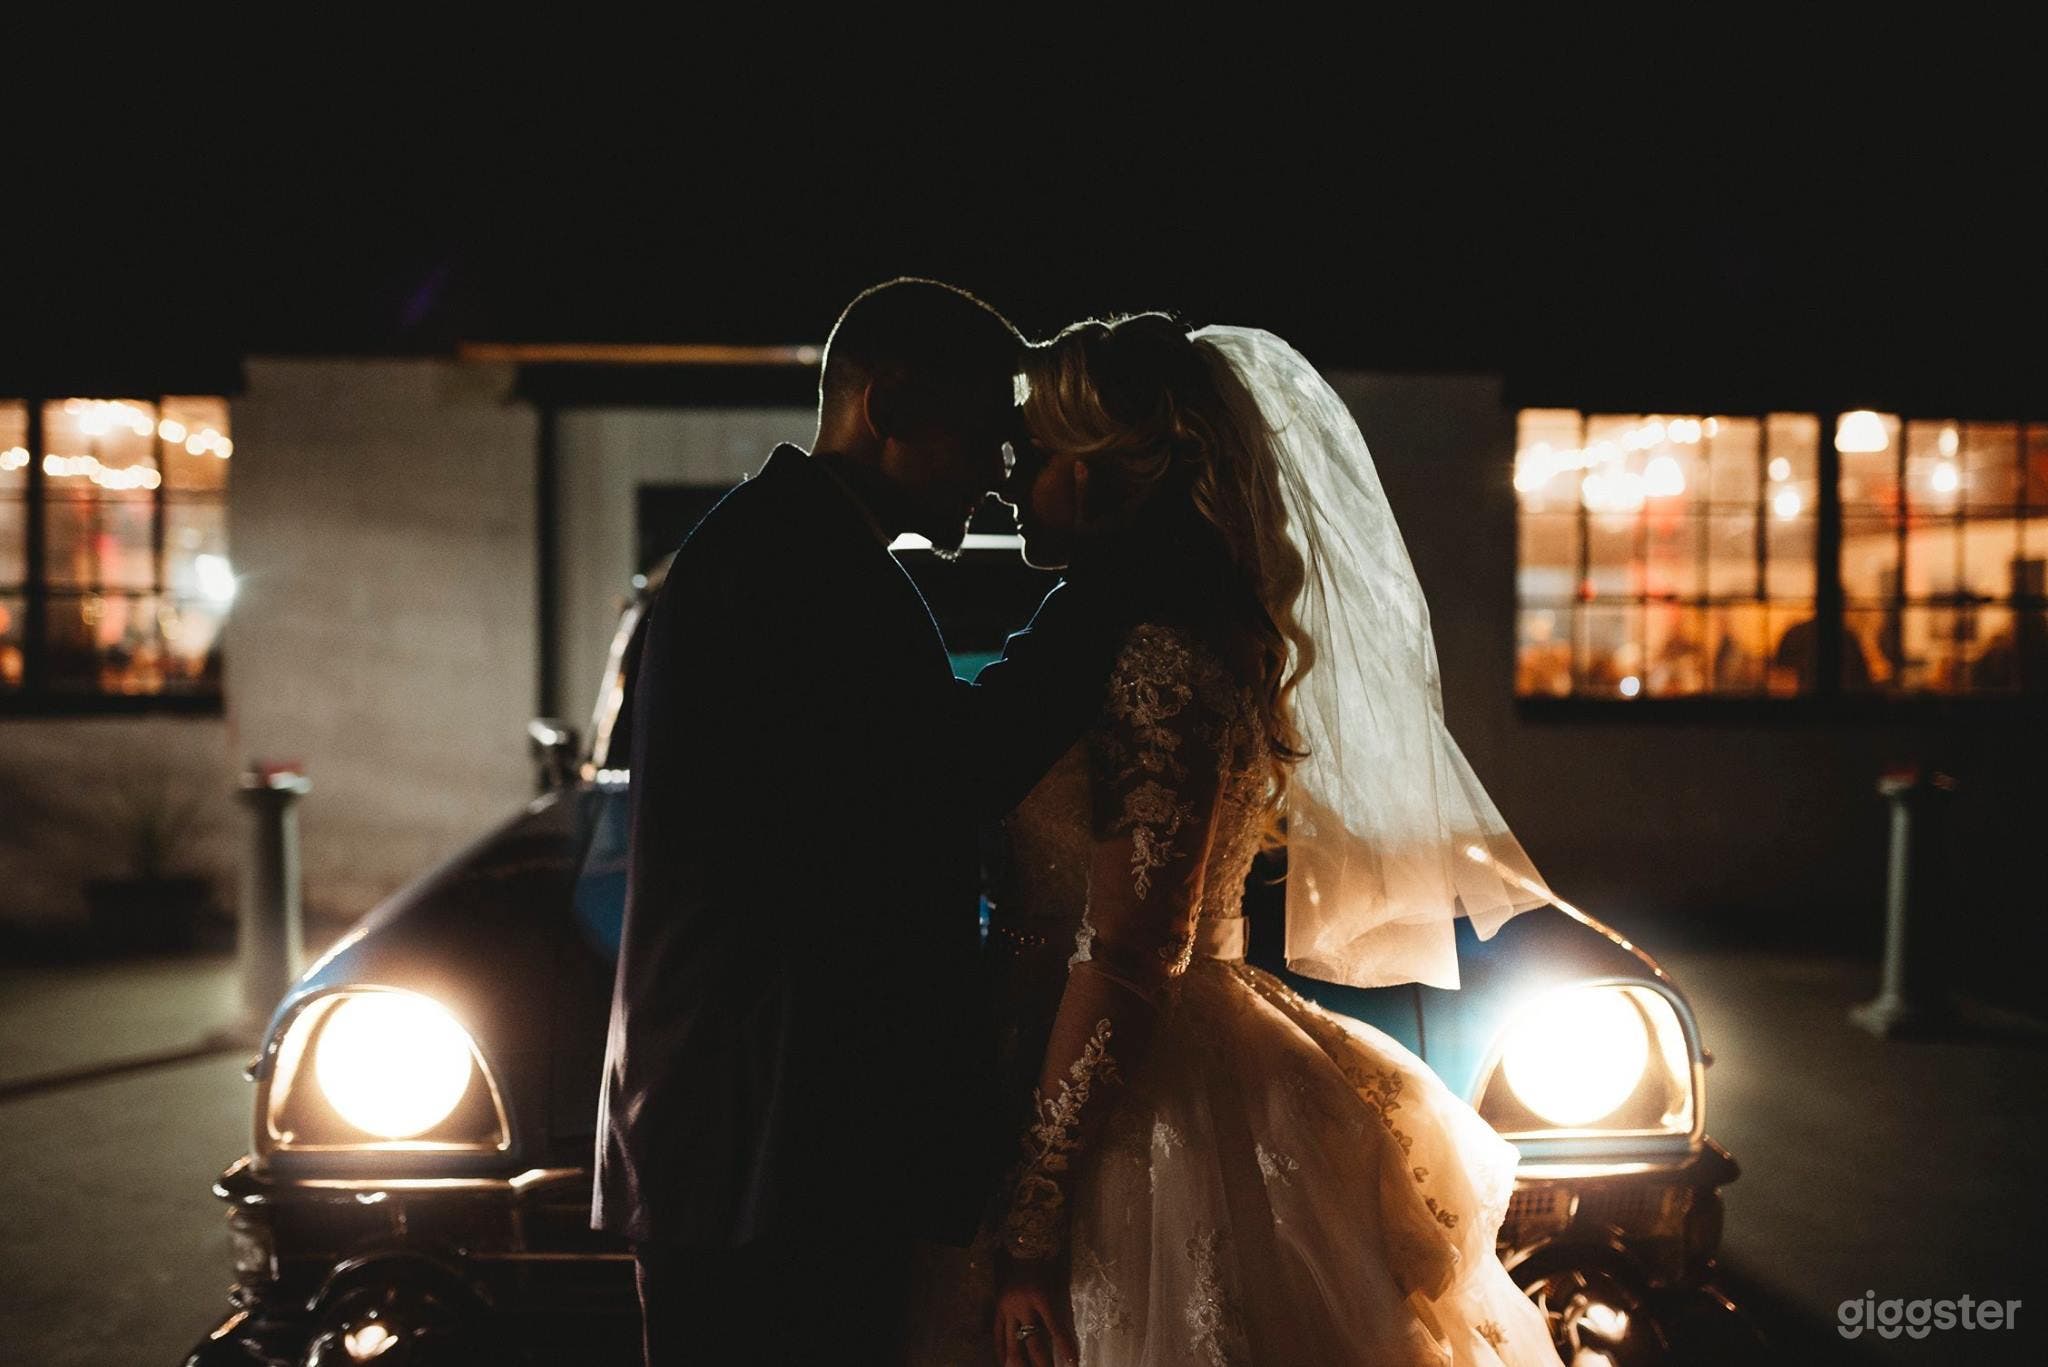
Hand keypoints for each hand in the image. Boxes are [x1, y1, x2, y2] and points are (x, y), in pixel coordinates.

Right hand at [993, 1252, 1077, 1366]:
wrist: (1022, 1252)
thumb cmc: (1044, 1269)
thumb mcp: (1055, 1287)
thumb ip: (1057, 1313)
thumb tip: (1065, 1340)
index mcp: (1041, 1297)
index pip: (1055, 1328)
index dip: (1064, 1347)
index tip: (1073, 1363)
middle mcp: (1023, 1305)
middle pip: (1032, 1341)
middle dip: (1042, 1362)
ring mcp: (1008, 1308)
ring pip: (1012, 1342)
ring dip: (1019, 1362)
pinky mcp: (998, 1308)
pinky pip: (998, 1334)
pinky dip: (1001, 1349)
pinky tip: (1004, 1362)